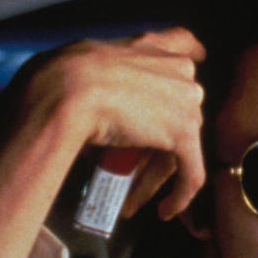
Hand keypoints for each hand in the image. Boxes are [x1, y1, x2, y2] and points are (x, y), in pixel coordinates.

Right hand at [15, 27, 206, 218]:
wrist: (67, 89)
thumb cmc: (63, 77)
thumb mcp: (86, 59)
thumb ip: (109, 69)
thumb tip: (99, 93)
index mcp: (156, 47)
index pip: (185, 49)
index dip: (190, 61)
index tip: (194, 69)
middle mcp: (179, 71)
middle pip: (177, 115)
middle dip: (155, 147)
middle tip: (131, 173)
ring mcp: (186, 102)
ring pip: (178, 148)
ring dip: (154, 177)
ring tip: (131, 199)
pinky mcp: (184, 133)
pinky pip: (191, 172)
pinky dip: (180, 195)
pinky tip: (167, 210)